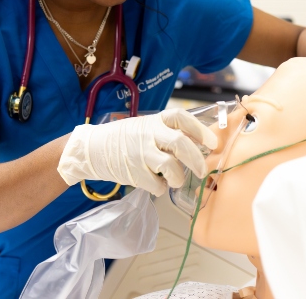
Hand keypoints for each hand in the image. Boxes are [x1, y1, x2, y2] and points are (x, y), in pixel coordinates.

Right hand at [57, 109, 218, 196]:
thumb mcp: (146, 127)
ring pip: (171, 166)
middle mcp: (148, 134)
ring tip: (175, 180)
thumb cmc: (125, 138)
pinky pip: (156, 184)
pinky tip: (157, 184)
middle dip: (196, 160)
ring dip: (178, 178)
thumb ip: (169, 133)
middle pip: (180, 143)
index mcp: (154, 120)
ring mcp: (140, 153)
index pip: (181, 118)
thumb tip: (200, 142)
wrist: (92, 148)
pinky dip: (161, 188)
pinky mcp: (133, 172)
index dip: (200, 130)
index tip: (212, 143)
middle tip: (202, 171)